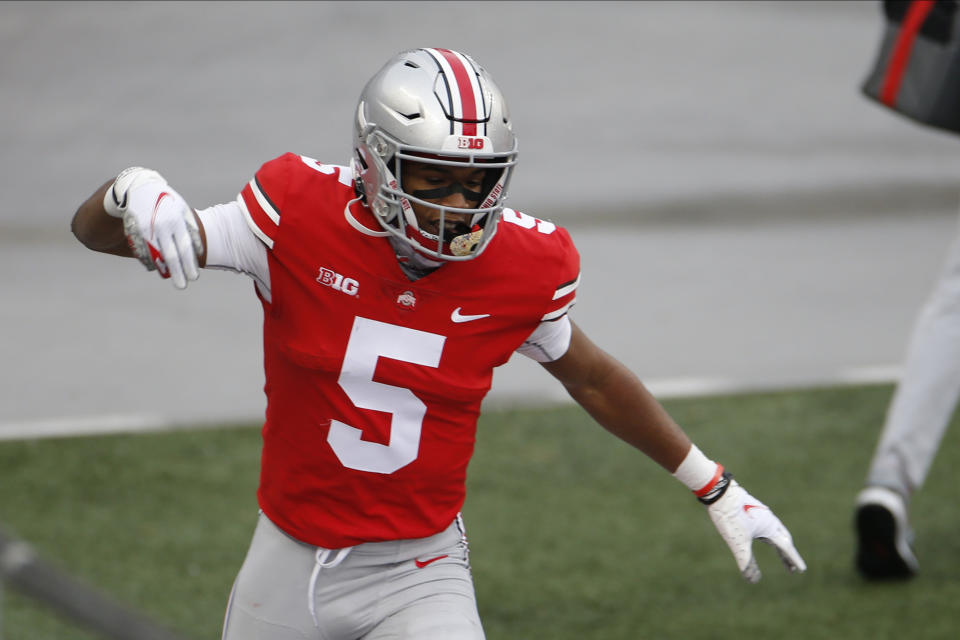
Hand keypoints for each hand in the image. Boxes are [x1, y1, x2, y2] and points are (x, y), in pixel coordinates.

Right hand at [103, 167, 202, 288]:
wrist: (139, 188)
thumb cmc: (167, 202)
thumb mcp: (182, 210)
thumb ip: (191, 229)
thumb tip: (199, 252)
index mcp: (177, 221)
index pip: (185, 247)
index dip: (190, 264)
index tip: (194, 277)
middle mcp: (162, 226)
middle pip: (171, 254)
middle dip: (178, 272)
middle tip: (183, 286)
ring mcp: (146, 229)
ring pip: (155, 255)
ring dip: (162, 268)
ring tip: (170, 277)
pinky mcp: (133, 231)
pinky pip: (141, 250)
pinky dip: (147, 260)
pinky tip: (154, 267)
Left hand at [706, 476, 805, 582]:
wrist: (719, 492)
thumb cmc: (730, 517)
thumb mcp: (738, 543)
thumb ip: (746, 562)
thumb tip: (753, 580)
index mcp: (770, 527)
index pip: (786, 547)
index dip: (794, 560)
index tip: (802, 570)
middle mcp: (769, 519)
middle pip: (783, 539)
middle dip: (788, 554)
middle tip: (792, 568)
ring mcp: (761, 513)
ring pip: (775, 531)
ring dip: (779, 544)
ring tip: (781, 554)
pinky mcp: (752, 509)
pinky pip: (766, 525)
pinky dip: (769, 536)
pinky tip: (763, 536)